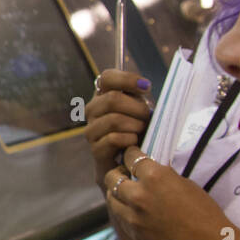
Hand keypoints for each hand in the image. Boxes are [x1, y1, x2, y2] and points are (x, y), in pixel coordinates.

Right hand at [84, 69, 152, 187]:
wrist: (132, 162)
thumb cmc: (139, 130)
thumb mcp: (141, 108)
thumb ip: (139, 95)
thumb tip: (144, 85)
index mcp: (103, 95)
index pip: (106, 77)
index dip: (127, 79)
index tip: (147, 87)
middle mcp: (93, 110)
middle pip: (112, 99)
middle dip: (137, 108)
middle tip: (148, 117)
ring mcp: (91, 130)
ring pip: (113, 120)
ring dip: (135, 125)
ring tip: (142, 131)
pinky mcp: (95, 149)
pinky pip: (113, 139)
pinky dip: (129, 140)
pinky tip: (135, 143)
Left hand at [104, 146, 228, 239]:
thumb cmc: (205, 215)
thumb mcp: (187, 185)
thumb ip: (164, 177)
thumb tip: (151, 172)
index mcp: (155, 177)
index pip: (131, 157)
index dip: (131, 154)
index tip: (132, 155)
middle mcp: (139, 194)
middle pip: (111, 177)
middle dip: (118, 173)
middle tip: (125, 174)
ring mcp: (133, 216)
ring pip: (111, 198)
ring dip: (117, 193)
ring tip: (126, 193)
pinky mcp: (133, 233)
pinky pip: (119, 217)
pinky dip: (123, 211)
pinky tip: (133, 211)